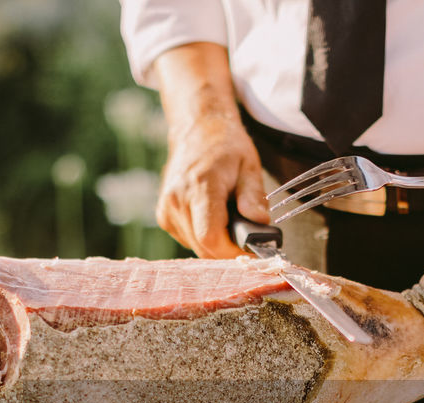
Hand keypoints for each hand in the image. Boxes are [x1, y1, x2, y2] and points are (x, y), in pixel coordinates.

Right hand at [156, 113, 267, 257]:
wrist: (198, 130)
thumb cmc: (226, 147)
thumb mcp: (249, 166)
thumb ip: (253, 196)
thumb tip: (260, 222)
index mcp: (200, 186)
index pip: (210, 237)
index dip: (232, 250)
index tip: (249, 248)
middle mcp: (178, 200)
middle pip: (204, 247)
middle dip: (227, 248)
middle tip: (244, 233)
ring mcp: (167, 208)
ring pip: (196, 247)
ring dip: (215, 242)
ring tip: (227, 218)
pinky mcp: (164, 215)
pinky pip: (187, 239)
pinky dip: (202, 235)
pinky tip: (211, 216)